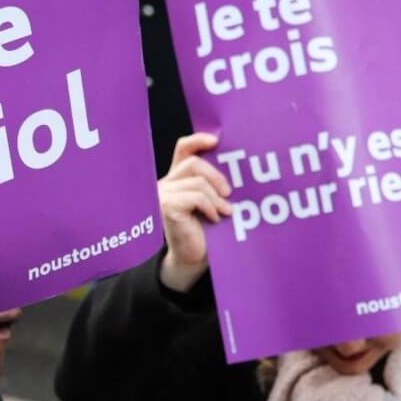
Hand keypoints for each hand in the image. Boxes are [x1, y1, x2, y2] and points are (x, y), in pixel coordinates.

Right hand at [157, 133, 232, 292]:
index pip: (183, 149)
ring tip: (226, 212)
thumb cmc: (206, 233)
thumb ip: (215, 184)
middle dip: (216, 175)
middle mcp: (166, 182)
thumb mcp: (213, 202)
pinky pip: (195, 197)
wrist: (193, 259)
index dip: (198, 140)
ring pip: (197, 181)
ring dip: (216, 198)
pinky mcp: (166, 206)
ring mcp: (163, 194)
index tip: (217, 141)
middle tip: (230, 193)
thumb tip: (237, 166)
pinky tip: (215, 218)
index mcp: (178, 178)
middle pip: (194, 162)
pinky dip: (210, 207)